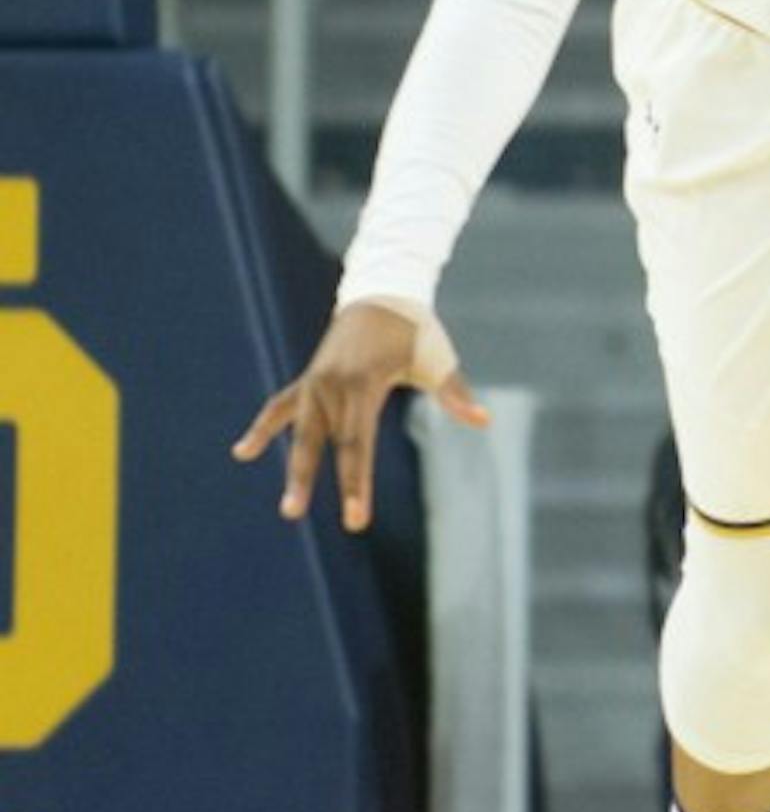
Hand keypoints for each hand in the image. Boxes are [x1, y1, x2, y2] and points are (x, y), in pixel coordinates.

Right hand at [232, 300, 488, 531]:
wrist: (381, 292)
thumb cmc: (415, 330)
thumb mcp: (436, 358)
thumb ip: (454, 393)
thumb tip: (483, 420)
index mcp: (363, 383)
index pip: (356, 444)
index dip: (354, 484)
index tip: (355, 519)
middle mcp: (332, 385)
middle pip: (325, 443)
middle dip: (315, 482)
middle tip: (295, 518)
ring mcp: (316, 382)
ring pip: (301, 432)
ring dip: (295, 469)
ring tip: (289, 509)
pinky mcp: (309, 381)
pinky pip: (280, 407)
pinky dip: (263, 428)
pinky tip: (242, 452)